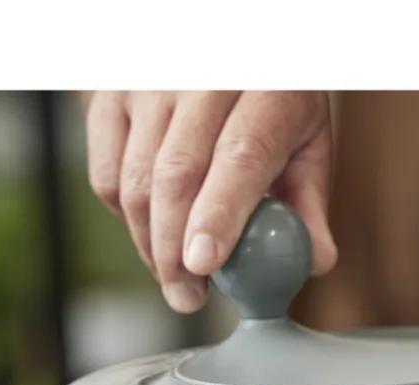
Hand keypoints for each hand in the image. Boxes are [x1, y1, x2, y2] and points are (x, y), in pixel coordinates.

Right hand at [83, 91, 336, 312]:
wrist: (231, 52)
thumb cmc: (270, 102)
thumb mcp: (308, 143)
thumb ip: (310, 205)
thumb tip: (313, 261)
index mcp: (266, 89)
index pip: (238, 157)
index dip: (218, 216)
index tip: (204, 264)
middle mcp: (202, 77)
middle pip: (175, 176)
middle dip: (174, 252)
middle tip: (188, 297)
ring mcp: (149, 82)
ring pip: (135, 181)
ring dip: (150, 245)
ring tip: (176, 276)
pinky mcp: (108, 94)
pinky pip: (105, 174)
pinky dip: (125, 218)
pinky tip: (152, 232)